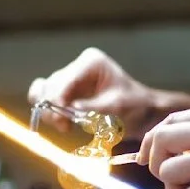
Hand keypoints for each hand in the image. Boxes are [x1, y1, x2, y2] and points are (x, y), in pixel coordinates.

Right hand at [27, 47, 176, 136]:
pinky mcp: (68, 92)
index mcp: (91, 62)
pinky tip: (63, 123)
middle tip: (64, 126)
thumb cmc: (136, 106)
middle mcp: (78, 66)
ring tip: (65, 126)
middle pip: (51, 85)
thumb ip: (91, 107)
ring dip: (50, 111)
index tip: (59, 118)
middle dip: (52, 107)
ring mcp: (71, 78)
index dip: (57, 98)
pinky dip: (51, 112)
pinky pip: (48, 100)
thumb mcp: (116, 106)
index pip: (65, 79)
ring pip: (45, 93)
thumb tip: (69, 109)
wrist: (144, 112)